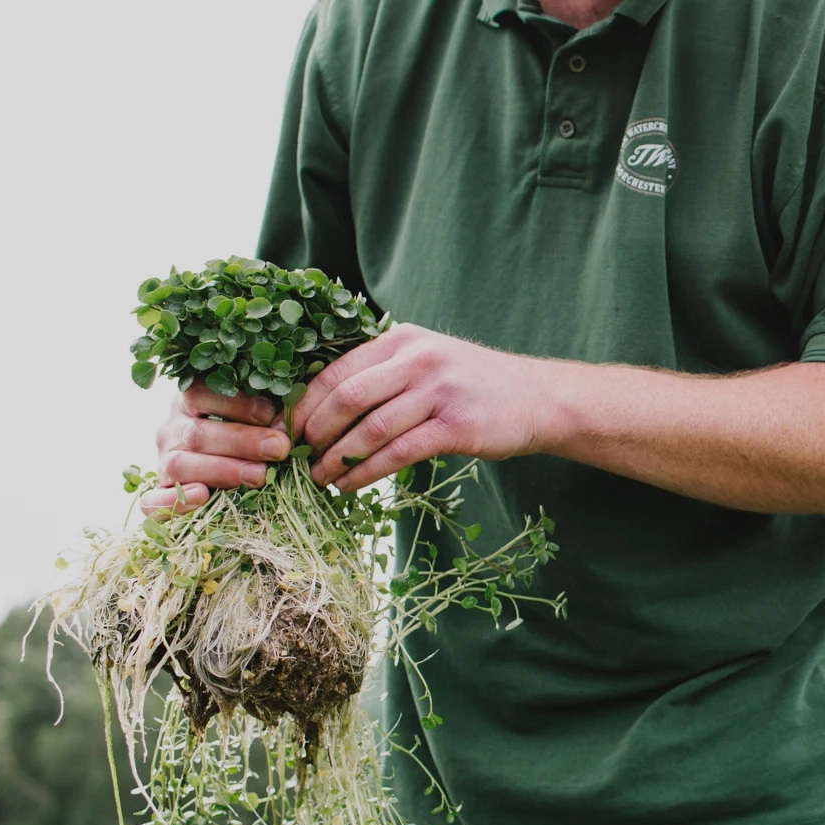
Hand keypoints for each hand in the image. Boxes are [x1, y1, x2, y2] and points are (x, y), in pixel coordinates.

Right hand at [142, 388, 289, 515]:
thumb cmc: (247, 434)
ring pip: (179, 464)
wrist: (217, 468)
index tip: (271, 413)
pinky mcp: (157, 494)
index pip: (203, 394)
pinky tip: (202, 496)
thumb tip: (291, 418)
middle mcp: (173, 430)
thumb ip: (267, 414)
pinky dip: (174, 501)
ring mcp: (163, 462)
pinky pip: (152, 501)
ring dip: (222, 470)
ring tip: (259, 476)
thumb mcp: (254, 417)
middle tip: (278, 448)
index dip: (236, 404)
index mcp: (191, 402)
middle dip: (241, 441)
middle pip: (197, 433)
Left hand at [294, 324, 549, 492]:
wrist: (537, 398)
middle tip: (298, 457)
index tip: (286, 431)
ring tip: (319, 478)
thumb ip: (383, 373)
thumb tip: (319, 408)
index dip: (303, 404)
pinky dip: (366, 472)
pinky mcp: (456, 427)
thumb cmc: (473, 385)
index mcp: (402, 340)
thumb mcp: (427, 360)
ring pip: (369, 429)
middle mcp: (418, 360)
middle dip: (314, 433)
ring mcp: (438, 392)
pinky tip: (350, 485)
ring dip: (336, 459)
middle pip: (346, 398)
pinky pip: (398, 453)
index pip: (335, 370)